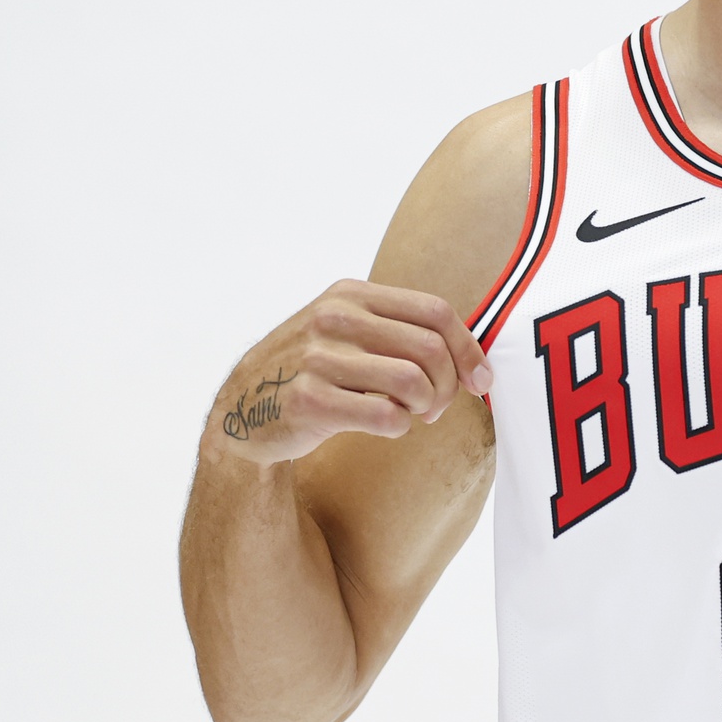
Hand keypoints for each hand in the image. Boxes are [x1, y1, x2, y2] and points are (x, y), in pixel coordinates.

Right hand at [207, 280, 493, 464]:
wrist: (241, 409)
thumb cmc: (313, 371)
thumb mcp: (348, 331)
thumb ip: (402, 332)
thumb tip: (475, 364)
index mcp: (351, 295)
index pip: (435, 312)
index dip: (468, 349)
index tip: (480, 379)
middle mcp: (333, 319)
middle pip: (430, 349)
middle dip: (447, 385)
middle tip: (434, 406)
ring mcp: (316, 358)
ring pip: (412, 381)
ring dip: (425, 406)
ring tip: (413, 414)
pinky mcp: (307, 400)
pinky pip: (385, 416)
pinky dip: (399, 426)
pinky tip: (387, 425)